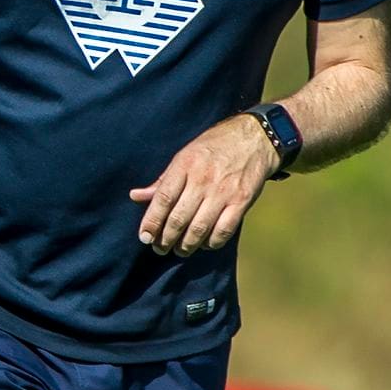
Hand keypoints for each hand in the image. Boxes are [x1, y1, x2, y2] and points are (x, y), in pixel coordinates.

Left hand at [129, 114, 279, 256]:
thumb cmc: (213, 147)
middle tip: (160, 249)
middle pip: (179, 217)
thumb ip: (162, 180)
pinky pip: (224, 230)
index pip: (163, 199)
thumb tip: (136, 196)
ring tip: (180, 250)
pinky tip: (205, 244)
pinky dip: (212, 242)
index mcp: (185, 165)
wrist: (255, 139)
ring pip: (200, 228)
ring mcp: (224, 191)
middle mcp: (203, 179)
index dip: (152, 221)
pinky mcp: (242, 201)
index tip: (145, 237)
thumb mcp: (184, 155)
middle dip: (166, 239)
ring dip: (187, 245)